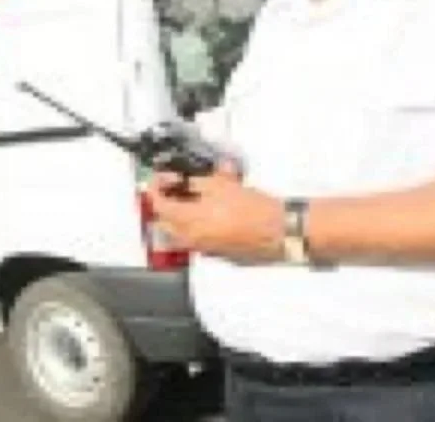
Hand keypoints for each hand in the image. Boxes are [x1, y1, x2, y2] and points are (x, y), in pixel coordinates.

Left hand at [145, 159, 283, 260]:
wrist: (278, 230)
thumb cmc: (254, 209)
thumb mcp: (220, 184)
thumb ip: (198, 181)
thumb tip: (189, 181)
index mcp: (187, 220)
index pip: (158, 205)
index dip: (156, 188)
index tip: (161, 179)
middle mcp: (191, 239)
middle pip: (164, 223)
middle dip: (164, 205)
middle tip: (172, 190)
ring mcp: (205, 249)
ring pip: (180, 235)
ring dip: (179, 218)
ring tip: (191, 202)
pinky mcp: (219, 254)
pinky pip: (197, 242)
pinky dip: (196, 228)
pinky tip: (211, 215)